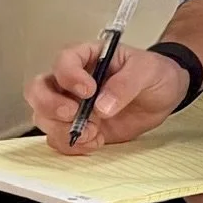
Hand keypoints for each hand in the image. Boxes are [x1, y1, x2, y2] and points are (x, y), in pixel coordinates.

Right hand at [24, 42, 188, 153]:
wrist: (164, 96)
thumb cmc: (155, 74)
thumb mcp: (147, 71)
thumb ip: (125, 84)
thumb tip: (102, 106)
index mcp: (88, 57)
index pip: (64, 60)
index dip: (69, 76)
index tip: (88, 91)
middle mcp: (72, 81)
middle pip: (38, 89)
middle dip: (50, 105)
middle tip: (74, 114)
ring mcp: (72, 105)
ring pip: (43, 117)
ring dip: (62, 129)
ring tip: (94, 133)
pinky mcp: (78, 127)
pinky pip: (58, 138)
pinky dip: (71, 145)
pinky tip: (96, 142)